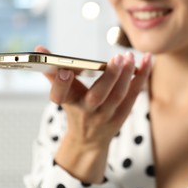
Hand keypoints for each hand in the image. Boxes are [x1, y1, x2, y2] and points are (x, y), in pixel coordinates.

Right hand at [34, 45, 151, 181]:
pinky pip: (134, 94)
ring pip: (119, 96)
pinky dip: (141, 77)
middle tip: (117, 58)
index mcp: (69, 103)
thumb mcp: (63, 93)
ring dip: (127, 75)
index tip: (64, 69)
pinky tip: (148, 60)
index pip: (60, 96)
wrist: (89, 139)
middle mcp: (87, 111)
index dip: (61, 83)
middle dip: (108, 77)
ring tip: (130, 56)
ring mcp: (107, 115)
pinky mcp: (123, 114)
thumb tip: (39, 48)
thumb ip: (53, 72)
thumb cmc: (75, 107)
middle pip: (98, 96)